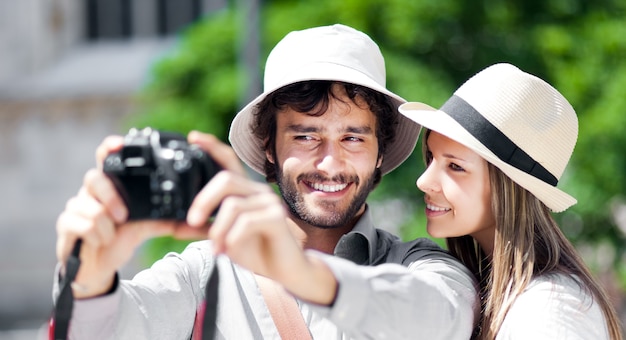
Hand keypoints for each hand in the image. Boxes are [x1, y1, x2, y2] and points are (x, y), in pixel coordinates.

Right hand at [55, 136, 186, 297]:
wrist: (101, 265)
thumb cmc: (124, 238)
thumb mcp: (153, 227)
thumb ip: (178, 222)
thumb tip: (208, 222)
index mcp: (113, 185)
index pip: (107, 157)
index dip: (110, 147)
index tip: (119, 144)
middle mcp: (92, 191)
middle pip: (94, 177)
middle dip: (110, 196)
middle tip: (123, 216)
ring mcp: (76, 205)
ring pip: (88, 205)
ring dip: (105, 224)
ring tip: (113, 232)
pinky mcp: (67, 224)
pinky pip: (79, 223)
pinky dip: (94, 235)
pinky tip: (101, 241)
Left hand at [186, 132, 336, 304]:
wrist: (285, 271)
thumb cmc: (257, 250)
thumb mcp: (224, 237)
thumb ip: (203, 228)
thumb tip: (173, 225)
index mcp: (244, 191)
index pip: (229, 160)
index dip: (212, 147)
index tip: (193, 137)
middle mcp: (257, 192)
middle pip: (225, 179)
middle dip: (204, 200)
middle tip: (191, 221)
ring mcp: (269, 203)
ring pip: (232, 205)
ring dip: (217, 229)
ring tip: (215, 247)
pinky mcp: (277, 218)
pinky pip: (246, 222)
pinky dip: (231, 238)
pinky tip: (227, 250)